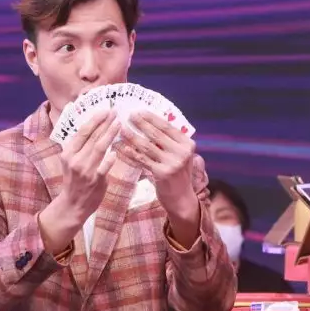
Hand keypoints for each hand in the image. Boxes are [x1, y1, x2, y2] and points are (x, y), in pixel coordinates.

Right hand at [60, 109, 120, 217]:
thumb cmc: (74, 181)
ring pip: (99, 148)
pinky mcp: (95, 181)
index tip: (104, 111)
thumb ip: (78, 147)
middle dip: (105, 123)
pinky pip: (103, 167)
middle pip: (92, 137)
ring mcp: (85, 170)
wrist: (73, 204)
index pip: (82, 132)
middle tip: (115, 111)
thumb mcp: (70, 161)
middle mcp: (75, 159)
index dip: (94, 120)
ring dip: (109, 134)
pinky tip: (115, 152)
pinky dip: (109, 159)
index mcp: (68, 153)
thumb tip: (90, 128)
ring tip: (118, 123)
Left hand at [129, 112, 199, 243]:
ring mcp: (172, 163)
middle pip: (156, 134)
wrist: (181, 198)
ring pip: (147, 146)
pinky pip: (142, 159)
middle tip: (128, 116)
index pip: (167, 127)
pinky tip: (122, 147)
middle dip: (141, 124)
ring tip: (122, 130)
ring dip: (132, 136)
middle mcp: (181, 152)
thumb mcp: (180, 156)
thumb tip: (150, 123)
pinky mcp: (161, 173)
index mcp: (187, 144)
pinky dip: (131, 152)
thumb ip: (170, 142)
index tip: (139, 111)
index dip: (151, 118)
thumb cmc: (178, 175)